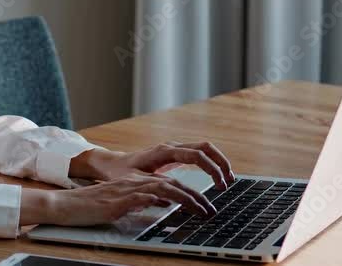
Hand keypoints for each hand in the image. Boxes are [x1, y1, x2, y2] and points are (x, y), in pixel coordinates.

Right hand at [19, 172, 216, 226]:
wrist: (66, 206)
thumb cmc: (91, 207)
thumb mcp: (121, 205)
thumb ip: (141, 202)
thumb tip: (161, 206)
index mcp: (135, 183)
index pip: (169, 184)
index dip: (189, 193)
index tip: (205, 205)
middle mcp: (134, 182)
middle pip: (172, 184)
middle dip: (195, 196)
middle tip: (211, 210)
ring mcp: (127, 190)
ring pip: (164, 188)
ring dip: (186, 199)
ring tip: (202, 211)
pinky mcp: (119, 200)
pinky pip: (144, 197)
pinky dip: (160, 201)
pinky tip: (170, 206)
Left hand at [70, 141, 236, 188]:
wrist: (112, 164)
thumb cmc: (121, 173)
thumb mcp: (133, 182)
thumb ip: (151, 186)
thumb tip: (169, 194)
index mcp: (163, 152)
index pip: (195, 154)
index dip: (211, 168)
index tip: (220, 183)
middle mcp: (171, 147)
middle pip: (205, 147)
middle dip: (220, 163)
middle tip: (229, 182)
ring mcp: (174, 148)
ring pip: (204, 148)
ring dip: (218, 162)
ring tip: (227, 180)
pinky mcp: (175, 154)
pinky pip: (199, 154)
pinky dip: (211, 163)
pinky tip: (216, 177)